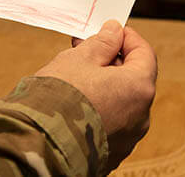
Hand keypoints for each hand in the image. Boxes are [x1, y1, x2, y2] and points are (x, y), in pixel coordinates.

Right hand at [35, 20, 156, 170]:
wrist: (39, 141)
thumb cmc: (58, 97)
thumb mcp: (78, 59)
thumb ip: (101, 43)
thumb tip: (114, 31)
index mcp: (139, 88)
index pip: (144, 54)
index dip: (127, 38)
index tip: (111, 31)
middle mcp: (141, 116)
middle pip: (133, 79)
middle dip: (111, 62)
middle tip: (86, 51)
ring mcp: (127, 138)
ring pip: (121, 103)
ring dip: (104, 87)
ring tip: (74, 78)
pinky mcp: (111, 153)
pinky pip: (109, 123)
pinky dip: (97, 109)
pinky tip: (74, 103)